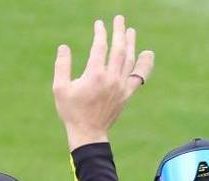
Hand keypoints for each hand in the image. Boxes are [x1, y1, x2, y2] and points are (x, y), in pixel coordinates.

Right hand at [53, 16, 153, 148]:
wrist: (89, 132)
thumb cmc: (71, 111)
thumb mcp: (60, 87)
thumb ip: (62, 65)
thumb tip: (64, 47)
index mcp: (95, 75)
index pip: (100, 47)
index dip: (101, 33)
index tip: (99, 23)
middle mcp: (111, 78)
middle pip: (119, 49)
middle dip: (120, 32)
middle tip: (120, 19)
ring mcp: (121, 87)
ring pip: (129, 60)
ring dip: (131, 44)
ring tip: (131, 31)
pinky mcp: (127, 94)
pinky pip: (139, 77)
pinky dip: (144, 65)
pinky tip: (148, 54)